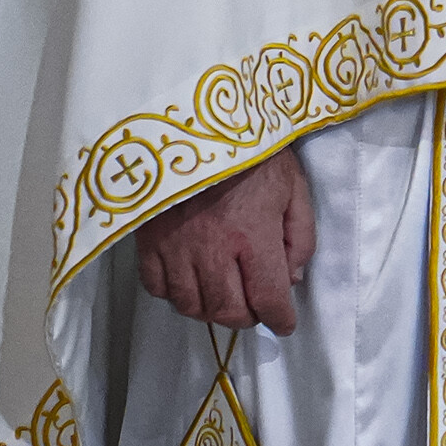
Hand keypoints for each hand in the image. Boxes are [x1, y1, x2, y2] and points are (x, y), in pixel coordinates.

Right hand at [134, 151, 314, 332]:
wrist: (195, 121)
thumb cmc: (253, 152)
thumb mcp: (293, 187)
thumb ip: (299, 237)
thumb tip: (291, 280)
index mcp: (253, 234)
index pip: (268, 296)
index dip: (280, 319)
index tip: (284, 325)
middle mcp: (212, 249)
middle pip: (227, 310)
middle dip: (247, 317)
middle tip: (256, 308)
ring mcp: (174, 248)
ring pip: (191, 306)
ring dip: (212, 310)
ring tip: (225, 297)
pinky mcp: (146, 241)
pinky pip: (156, 288)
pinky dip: (175, 295)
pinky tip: (190, 283)